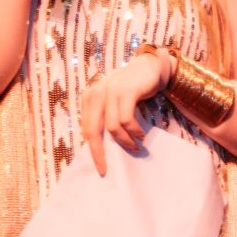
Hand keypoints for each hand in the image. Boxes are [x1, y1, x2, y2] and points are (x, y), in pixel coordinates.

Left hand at [76, 51, 169, 174]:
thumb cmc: (132, 90)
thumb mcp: (114, 103)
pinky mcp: (126, 91)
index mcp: (89, 98)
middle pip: (93, 131)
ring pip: (112, 127)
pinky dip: (134, 131)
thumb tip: (103, 148)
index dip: (93, 151)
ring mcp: (110, 91)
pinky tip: (141, 134)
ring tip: (136, 147)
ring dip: (125, 141)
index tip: (102, 168)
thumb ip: (105, 119)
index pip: (86, 130)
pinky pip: (126, 119)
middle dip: (99, 152)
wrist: (150, 67)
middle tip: (108, 168)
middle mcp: (96, 94)